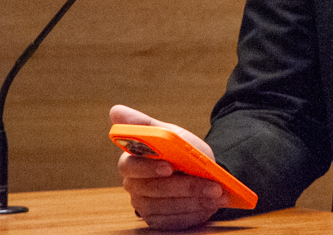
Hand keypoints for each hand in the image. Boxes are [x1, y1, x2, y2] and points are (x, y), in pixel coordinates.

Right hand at [110, 105, 227, 229]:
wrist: (197, 169)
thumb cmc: (177, 149)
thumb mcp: (166, 133)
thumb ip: (142, 123)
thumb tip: (115, 110)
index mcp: (132, 163)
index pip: (131, 167)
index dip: (149, 168)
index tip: (169, 166)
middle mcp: (135, 187)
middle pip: (155, 190)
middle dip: (185, 186)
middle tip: (210, 184)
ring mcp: (146, 206)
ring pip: (169, 206)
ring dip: (196, 199)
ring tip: (218, 192)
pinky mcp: (160, 221)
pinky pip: (177, 220)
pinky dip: (197, 211)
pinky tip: (213, 203)